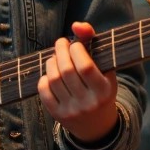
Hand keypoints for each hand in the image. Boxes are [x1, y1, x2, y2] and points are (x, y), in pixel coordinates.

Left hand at [37, 24, 118, 142]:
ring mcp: (72, 110)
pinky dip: (44, 78)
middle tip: (60, 43)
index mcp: (104, 90)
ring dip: (51, 62)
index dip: (76, 50)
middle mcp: (88, 103)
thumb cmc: (100, 88)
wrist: (97, 125)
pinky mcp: (58, 115)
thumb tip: (76, 25)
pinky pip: (44, 92)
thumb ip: (92, 42)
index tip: (73, 43)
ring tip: (56, 58)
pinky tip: (50, 75)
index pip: (85, 67)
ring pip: (53, 79)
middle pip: (66, 71)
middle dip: (60, 51)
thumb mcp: (104, 67)